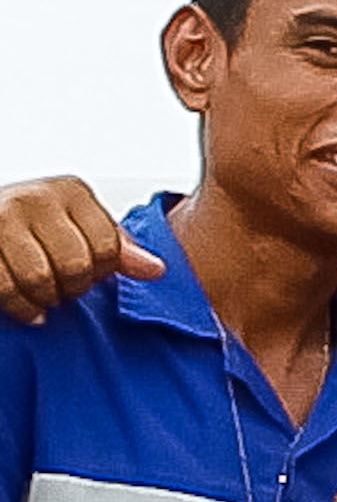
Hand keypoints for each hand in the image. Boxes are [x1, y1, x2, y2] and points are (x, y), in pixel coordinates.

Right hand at [0, 177, 162, 324]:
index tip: (93, 274)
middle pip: (75, 265)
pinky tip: (31, 310)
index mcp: (71, 191)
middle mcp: (35, 198)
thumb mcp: (83, 226)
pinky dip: (23, 307)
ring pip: (39, 279)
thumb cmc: (38, 226)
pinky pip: (7, 288)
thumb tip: (156, 271)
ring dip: (48, 299)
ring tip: (49, 295)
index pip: (108, 246)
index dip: (103, 272)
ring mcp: (1, 219)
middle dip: (76, 287)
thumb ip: (119, 247)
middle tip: (68, 288)